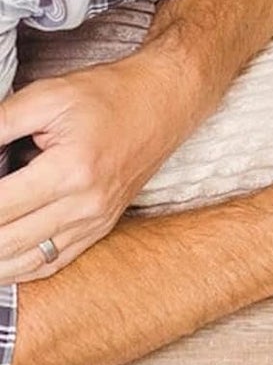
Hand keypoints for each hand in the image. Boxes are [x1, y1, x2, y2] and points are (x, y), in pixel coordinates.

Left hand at [0, 54, 200, 283]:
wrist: (164, 103)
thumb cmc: (108, 95)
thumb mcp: (44, 97)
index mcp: (71, 171)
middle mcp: (86, 205)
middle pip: (5, 242)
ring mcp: (95, 221)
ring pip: (25, 262)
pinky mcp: (101, 227)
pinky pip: (52, 262)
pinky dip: (17, 269)